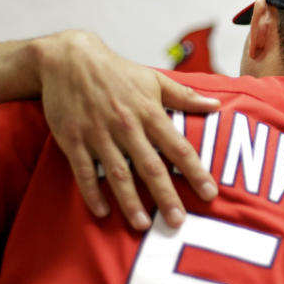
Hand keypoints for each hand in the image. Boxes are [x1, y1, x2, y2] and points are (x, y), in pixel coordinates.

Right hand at [34, 30, 219, 229]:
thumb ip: (185, 96)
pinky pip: (84, 171)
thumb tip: (215, 106)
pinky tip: (103, 211)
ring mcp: (98, 134)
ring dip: (131, 201)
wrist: (67, 58)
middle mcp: (126, 126)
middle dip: (166, 196)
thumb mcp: (153, 79)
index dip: (195, 172)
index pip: (179, 147)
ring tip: (143, 225)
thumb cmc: (116, 71)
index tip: (210, 194)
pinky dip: (92, 193)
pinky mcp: (73, 139)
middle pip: (151, 166)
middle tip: (178, 221)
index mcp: (149, 112)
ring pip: (118, 173)